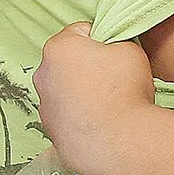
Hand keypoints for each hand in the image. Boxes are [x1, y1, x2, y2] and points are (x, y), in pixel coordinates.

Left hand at [34, 23, 155, 174]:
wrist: (121, 143)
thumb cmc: (125, 90)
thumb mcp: (130, 48)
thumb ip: (115, 41)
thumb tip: (110, 49)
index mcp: (59, 48)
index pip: (81, 32)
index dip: (103, 40)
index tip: (116, 54)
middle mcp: (43, 75)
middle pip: (69, 61)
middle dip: (89, 66)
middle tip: (115, 79)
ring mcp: (44, 106)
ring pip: (67, 90)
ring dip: (84, 92)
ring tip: (110, 104)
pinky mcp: (51, 132)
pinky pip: (68, 115)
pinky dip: (81, 116)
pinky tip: (102, 122)